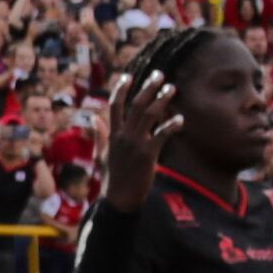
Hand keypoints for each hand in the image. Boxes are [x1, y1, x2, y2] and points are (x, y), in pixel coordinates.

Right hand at [98, 67, 178, 212]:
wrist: (120, 199)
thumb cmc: (111, 178)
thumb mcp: (101, 154)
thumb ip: (99, 135)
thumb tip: (92, 118)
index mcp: (112, 135)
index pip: (114, 106)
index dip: (121, 89)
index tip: (128, 76)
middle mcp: (123, 136)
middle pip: (136, 105)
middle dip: (148, 87)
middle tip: (159, 74)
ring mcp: (136, 144)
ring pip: (150, 115)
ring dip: (162, 99)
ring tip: (172, 88)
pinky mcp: (148, 154)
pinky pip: (162, 134)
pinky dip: (172, 125)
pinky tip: (180, 119)